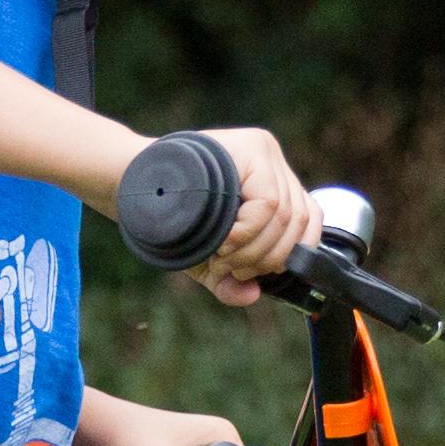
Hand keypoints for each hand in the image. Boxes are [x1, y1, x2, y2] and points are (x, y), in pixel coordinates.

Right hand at [187, 125, 316, 305]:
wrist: (135, 188)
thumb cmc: (173, 221)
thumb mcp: (208, 258)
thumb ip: (232, 281)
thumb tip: (253, 296)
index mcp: (274, 181)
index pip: (309, 220)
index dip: (291, 254)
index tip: (256, 270)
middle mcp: (274, 161)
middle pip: (299, 221)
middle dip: (268, 259)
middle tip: (232, 268)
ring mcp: (265, 152)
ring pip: (286, 216)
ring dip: (255, 250)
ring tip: (224, 257)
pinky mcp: (253, 149)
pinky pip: (270, 203)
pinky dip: (249, 233)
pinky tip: (225, 241)